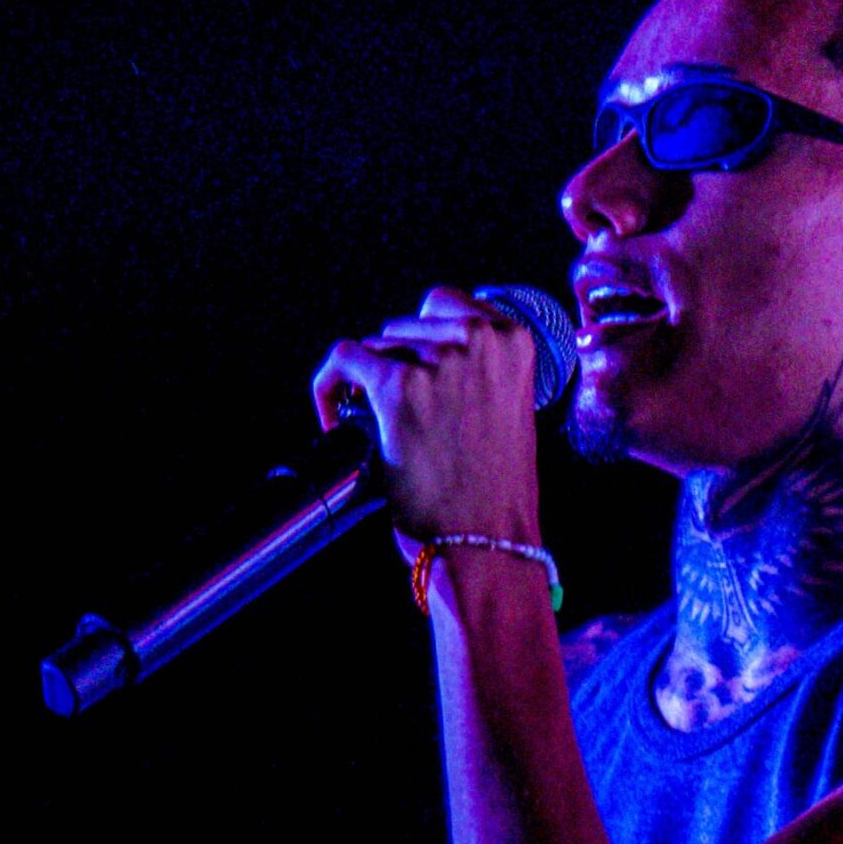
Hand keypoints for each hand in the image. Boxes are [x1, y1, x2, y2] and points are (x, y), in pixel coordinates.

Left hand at [312, 287, 540, 545]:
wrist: (487, 540)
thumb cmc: (496, 491)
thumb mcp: (508, 410)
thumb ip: (477, 371)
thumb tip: (426, 356)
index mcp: (513, 342)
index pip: (446, 304)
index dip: (421, 336)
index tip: (411, 363)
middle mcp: (479, 341)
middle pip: (408, 323)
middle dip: (397, 362)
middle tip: (396, 410)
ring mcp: (438, 361)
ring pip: (376, 343)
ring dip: (369, 379)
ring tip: (377, 423)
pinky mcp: (398, 386)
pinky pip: (344, 358)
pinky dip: (329, 386)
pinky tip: (334, 417)